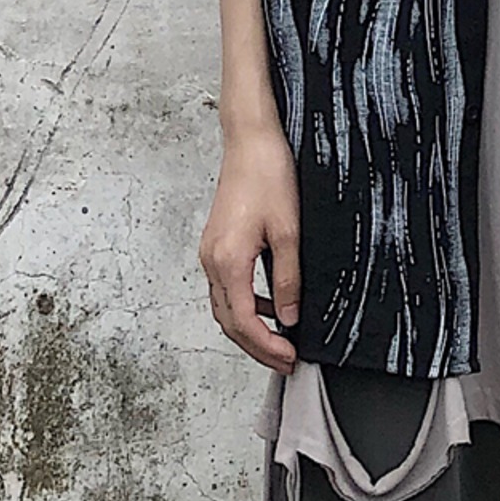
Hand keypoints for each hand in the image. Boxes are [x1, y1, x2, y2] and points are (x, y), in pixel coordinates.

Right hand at [199, 127, 300, 373]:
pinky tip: (270, 303)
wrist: (252, 141)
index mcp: (228, 260)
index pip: (243, 322)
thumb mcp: (288, 230)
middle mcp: (211, 260)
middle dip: (256, 346)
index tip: (289, 359)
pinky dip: (246, 304)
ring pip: (225, 306)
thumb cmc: (269, 174)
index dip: (266, 346)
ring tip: (280, 338)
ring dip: (250, 327)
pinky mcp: (217, 243)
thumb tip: (289, 317)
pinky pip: (227, 286)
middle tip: (285, 360)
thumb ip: (288, 278)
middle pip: (228, 321)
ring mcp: (211, 252)